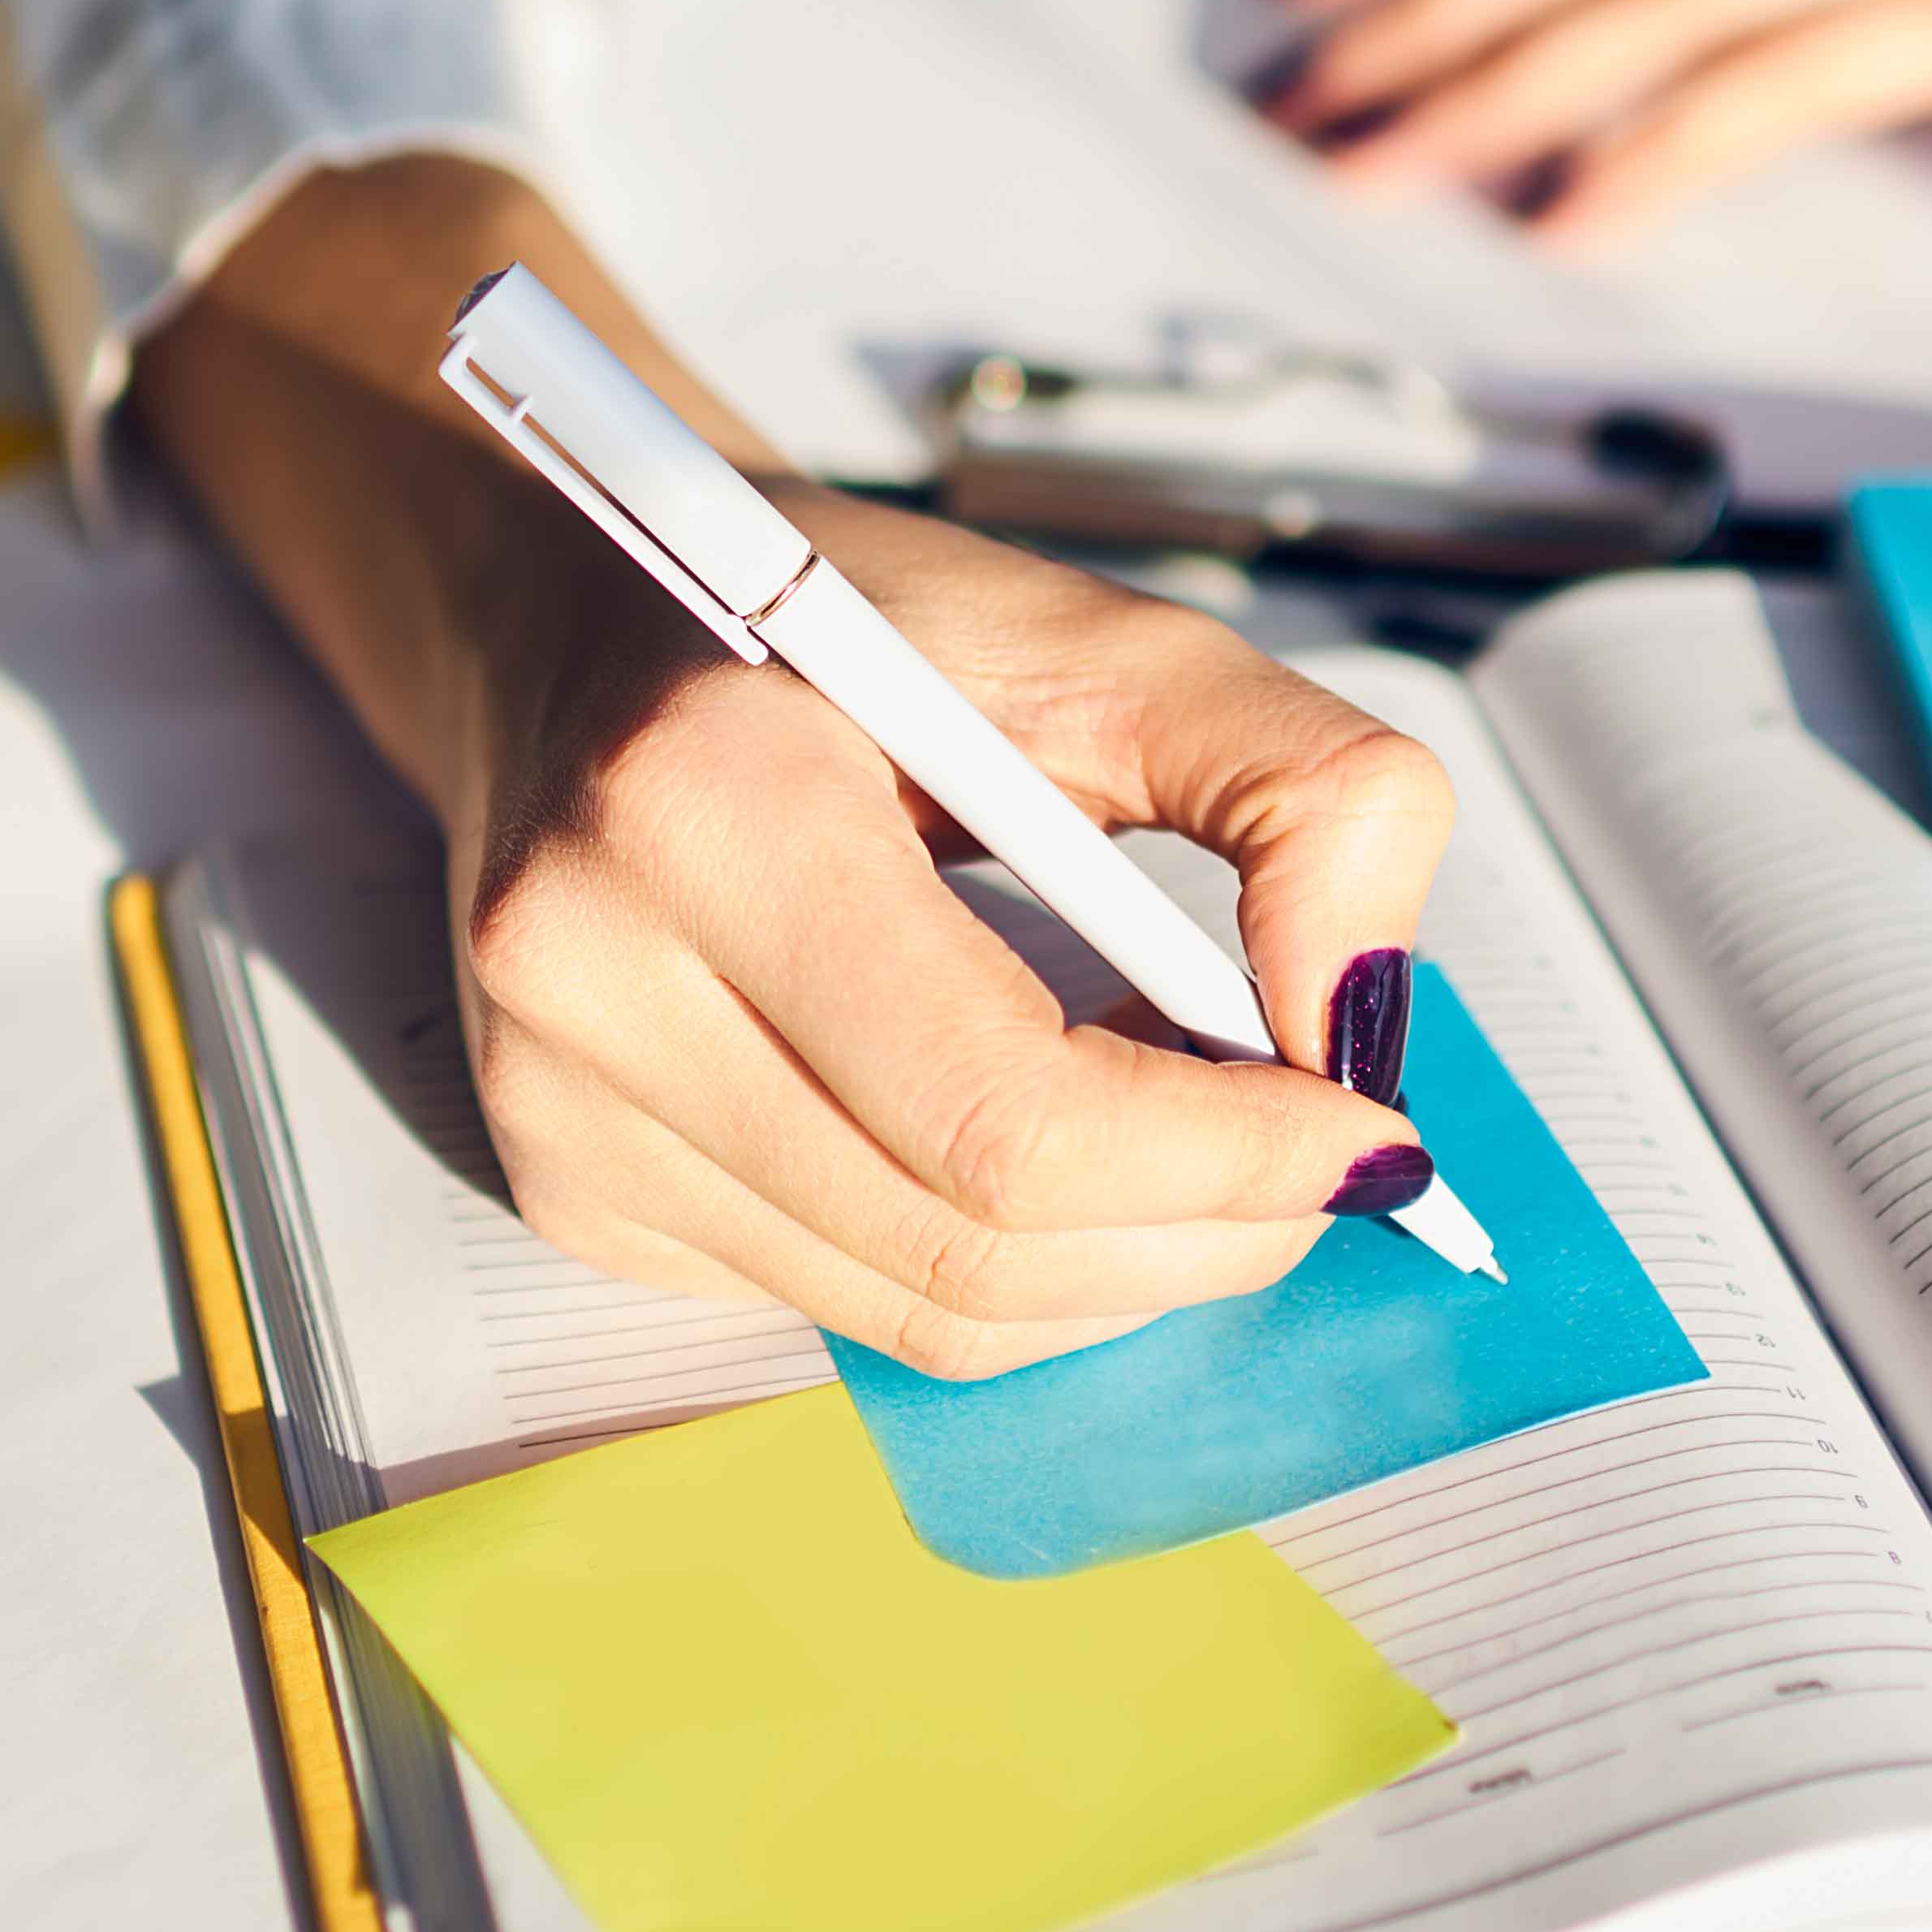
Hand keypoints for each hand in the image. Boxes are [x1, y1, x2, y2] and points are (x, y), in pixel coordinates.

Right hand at [135, 157, 1454, 1376]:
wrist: (566, 620)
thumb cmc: (828, 621)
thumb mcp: (1094, 632)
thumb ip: (1296, 787)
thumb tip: (1362, 1019)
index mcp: (704, 807)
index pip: (1008, 1117)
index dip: (1226, 1160)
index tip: (1372, 1134)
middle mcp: (591, 983)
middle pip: (976, 1247)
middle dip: (1203, 1233)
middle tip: (1322, 1162)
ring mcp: (559, 1110)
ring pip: (921, 1312)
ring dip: (1115, 1263)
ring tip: (1196, 1138)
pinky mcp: (569, 1187)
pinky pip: (844, 1299)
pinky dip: (992, 1256)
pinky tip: (1029, 1132)